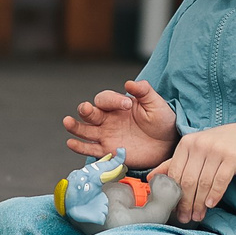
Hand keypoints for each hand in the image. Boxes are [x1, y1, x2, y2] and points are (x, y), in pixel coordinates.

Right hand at [63, 78, 179, 167]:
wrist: (167, 144)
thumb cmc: (162, 120)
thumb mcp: (156, 103)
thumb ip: (144, 91)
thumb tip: (130, 83)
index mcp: (118, 105)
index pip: (106, 99)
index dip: (113, 100)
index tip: (127, 104)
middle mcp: (108, 119)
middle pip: (90, 113)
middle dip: (86, 110)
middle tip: (86, 108)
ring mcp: (106, 135)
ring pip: (85, 130)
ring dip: (75, 126)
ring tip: (67, 122)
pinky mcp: (108, 151)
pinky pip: (91, 149)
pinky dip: (80, 146)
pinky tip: (71, 142)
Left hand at [152, 123, 235, 223]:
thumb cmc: (218, 147)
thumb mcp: (195, 151)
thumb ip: (174, 164)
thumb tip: (150, 178)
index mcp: (186, 143)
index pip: (175, 174)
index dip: (174, 195)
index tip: (174, 211)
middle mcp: (200, 144)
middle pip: (188, 180)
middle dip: (186, 203)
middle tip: (186, 218)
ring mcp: (216, 149)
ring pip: (204, 182)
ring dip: (200, 203)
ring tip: (198, 216)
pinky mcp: (232, 157)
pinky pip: (221, 180)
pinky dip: (215, 195)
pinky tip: (211, 205)